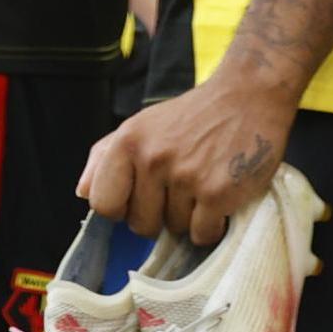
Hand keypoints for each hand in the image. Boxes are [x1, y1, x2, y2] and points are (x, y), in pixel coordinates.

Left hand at [80, 70, 294, 246]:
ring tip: (204, 184)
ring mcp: (186, 177)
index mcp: (129, 141)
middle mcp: (153, 158)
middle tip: (181, 188)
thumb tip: (82, 192)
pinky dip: (212, 225)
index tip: (142, 197)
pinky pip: (201, 235)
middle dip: (159, 215)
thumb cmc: (194, 115)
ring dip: (189, 217)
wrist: (250, 95)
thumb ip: (106, 156)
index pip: (102, 204)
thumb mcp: (144, 124)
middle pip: (140, 225)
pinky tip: (220, 197)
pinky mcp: (218, 193)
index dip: (122, 207)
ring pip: (174, 231)